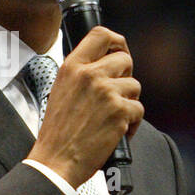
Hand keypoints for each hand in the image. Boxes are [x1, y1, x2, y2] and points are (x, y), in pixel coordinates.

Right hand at [28, 26, 142, 188]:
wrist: (56, 160)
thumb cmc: (57, 132)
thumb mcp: (60, 90)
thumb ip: (81, 74)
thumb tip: (104, 66)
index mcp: (72, 67)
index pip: (101, 35)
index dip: (116, 42)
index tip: (119, 51)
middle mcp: (89, 75)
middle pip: (125, 59)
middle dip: (126, 75)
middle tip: (117, 92)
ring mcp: (106, 92)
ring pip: (134, 86)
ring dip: (129, 102)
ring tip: (113, 116)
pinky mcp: (120, 111)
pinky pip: (138, 109)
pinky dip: (132, 122)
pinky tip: (117, 130)